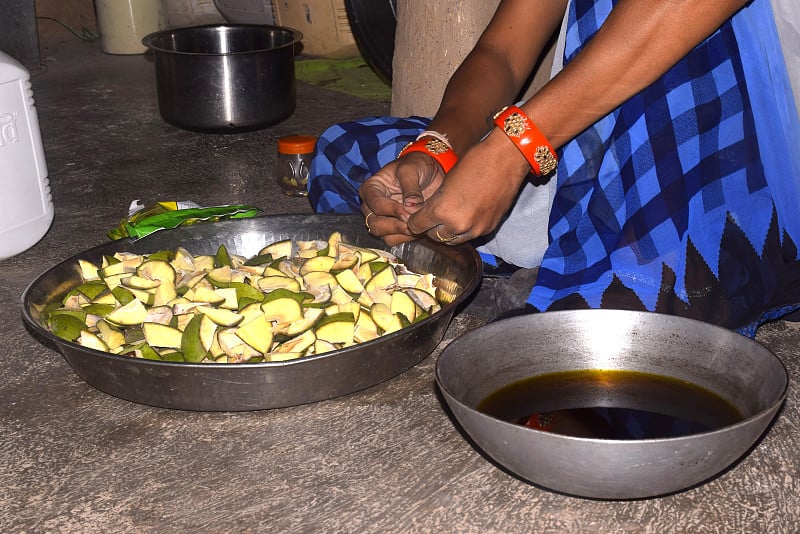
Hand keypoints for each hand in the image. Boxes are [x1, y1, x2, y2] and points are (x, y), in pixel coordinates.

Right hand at [359, 151, 445, 244]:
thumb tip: (409, 209)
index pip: (376, 205)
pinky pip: (395, 240)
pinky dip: (406, 238)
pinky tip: (419, 229)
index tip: (408, 212)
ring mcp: (382, 218)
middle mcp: (372, 206)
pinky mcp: (393, 228)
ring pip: (383, 235)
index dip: (391, 210)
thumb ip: (410, 188)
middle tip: (413, 222)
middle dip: (395, 225)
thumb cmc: (416, 166)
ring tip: (418, 225)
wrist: (430, 172)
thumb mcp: (412, 169)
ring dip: (401, 233)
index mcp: (371, 188)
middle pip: (375, 224)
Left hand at [406, 131, 529, 244]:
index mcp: (442, 210)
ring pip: (452, 240)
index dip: (415, 220)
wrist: (506, 159)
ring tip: (449, 218)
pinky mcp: (489, 228)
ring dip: (448, 232)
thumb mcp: (445, 181)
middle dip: (431, 228)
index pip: (417, 226)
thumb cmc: (474, 162)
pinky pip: (470, 236)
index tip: (416, 216)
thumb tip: (428, 214)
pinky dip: (464, 230)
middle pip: (434, 236)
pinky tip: (465, 216)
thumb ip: (436, 202)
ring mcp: (475, 229)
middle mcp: (457, 225)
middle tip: (432, 218)